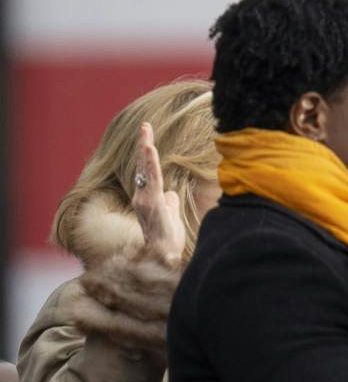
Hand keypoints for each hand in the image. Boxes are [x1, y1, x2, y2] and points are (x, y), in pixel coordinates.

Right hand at [131, 123, 185, 264]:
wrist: (164, 256)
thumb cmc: (168, 239)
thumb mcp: (171, 216)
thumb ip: (169, 203)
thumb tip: (171, 194)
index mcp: (148, 198)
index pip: (147, 172)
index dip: (147, 155)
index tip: (147, 137)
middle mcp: (142, 197)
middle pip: (143, 167)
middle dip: (143, 144)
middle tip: (145, 125)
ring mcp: (145, 200)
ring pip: (146, 171)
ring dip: (145, 150)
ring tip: (146, 133)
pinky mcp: (151, 204)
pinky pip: (151, 180)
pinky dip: (150, 164)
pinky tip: (150, 150)